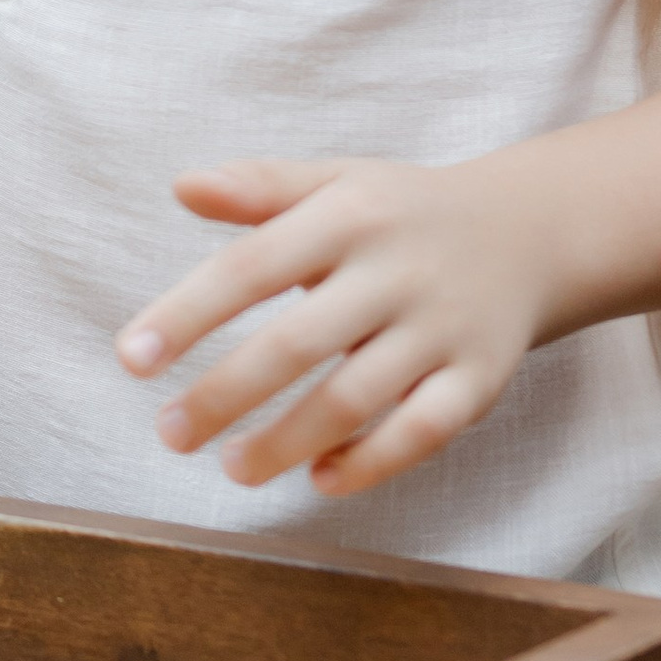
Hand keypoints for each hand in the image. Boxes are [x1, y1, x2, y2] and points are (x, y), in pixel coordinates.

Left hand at [114, 154, 553, 496]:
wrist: (529, 230)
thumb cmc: (399, 212)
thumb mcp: (335, 181)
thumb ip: (259, 186)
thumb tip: (182, 185)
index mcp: (348, 215)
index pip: (251, 266)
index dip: (187, 314)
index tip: (131, 359)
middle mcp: (396, 271)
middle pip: (299, 342)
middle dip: (227, 394)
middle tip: (171, 434)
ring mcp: (442, 328)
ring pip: (358, 397)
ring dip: (289, 441)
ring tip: (233, 468)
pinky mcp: (480, 378)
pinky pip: (425, 431)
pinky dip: (373, 463)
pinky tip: (321, 479)